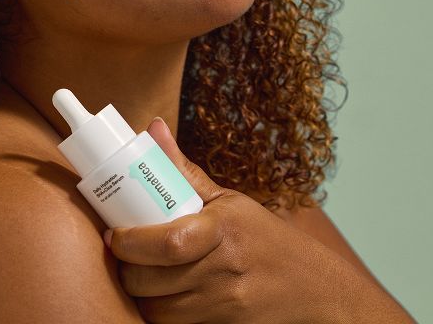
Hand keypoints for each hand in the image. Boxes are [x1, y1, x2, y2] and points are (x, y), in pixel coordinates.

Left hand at [102, 117, 356, 323]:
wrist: (318, 292)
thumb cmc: (267, 242)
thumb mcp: (231, 202)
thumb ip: (185, 172)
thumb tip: (151, 128)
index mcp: (223, 229)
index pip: (166, 242)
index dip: (128, 243)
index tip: (114, 235)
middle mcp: (224, 269)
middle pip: (150, 281)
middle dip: (126, 270)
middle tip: (124, 256)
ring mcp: (226, 305)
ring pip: (156, 310)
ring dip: (141, 295)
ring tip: (143, 276)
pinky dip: (161, 315)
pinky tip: (166, 297)